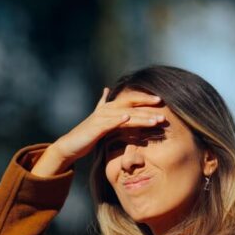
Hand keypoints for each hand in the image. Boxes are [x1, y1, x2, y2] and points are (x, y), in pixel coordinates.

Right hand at [40, 88, 166, 171]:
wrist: (71, 145)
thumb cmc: (87, 134)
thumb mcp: (98, 119)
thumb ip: (103, 105)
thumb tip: (105, 89)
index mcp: (110, 107)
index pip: (131, 100)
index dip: (145, 99)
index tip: (161, 101)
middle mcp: (106, 109)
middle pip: (131, 105)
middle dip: (148, 108)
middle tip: (164, 113)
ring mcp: (101, 117)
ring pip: (125, 115)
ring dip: (141, 117)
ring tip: (155, 121)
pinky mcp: (95, 127)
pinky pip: (109, 123)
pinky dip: (118, 120)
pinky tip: (128, 118)